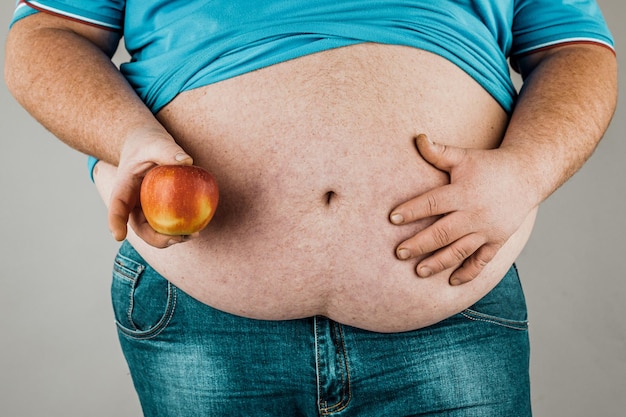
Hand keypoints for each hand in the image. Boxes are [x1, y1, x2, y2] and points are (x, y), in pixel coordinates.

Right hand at [107, 127, 194, 247]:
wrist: (147, 145)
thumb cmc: (148, 143)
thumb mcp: (156, 142)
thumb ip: (167, 150)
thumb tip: (187, 161)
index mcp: (124, 188)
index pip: (116, 206)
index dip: (115, 222)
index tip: (119, 236)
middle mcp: (133, 204)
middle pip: (139, 228)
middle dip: (156, 239)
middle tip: (177, 238)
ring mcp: (146, 209)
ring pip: (155, 231)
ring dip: (172, 238)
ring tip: (193, 235)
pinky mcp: (160, 211)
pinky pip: (170, 223)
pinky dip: (182, 229)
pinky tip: (198, 228)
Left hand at [390, 134, 536, 284]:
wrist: (527, 175)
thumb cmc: (488, 165)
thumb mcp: (464, 156)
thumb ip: (439, 152)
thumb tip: (418, 137)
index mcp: (462, 193)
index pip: (432, 203)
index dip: (411, 210)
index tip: (392, 218)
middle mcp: (474, 214)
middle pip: (442, 233)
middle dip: (419, 244)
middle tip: (399, 253)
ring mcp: (486, 230)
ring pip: (459, 251)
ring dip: (439, 262)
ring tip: (419, 271)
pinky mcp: (497, 240)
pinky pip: (481, 261)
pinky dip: (468, 273)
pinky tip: (452, 282)